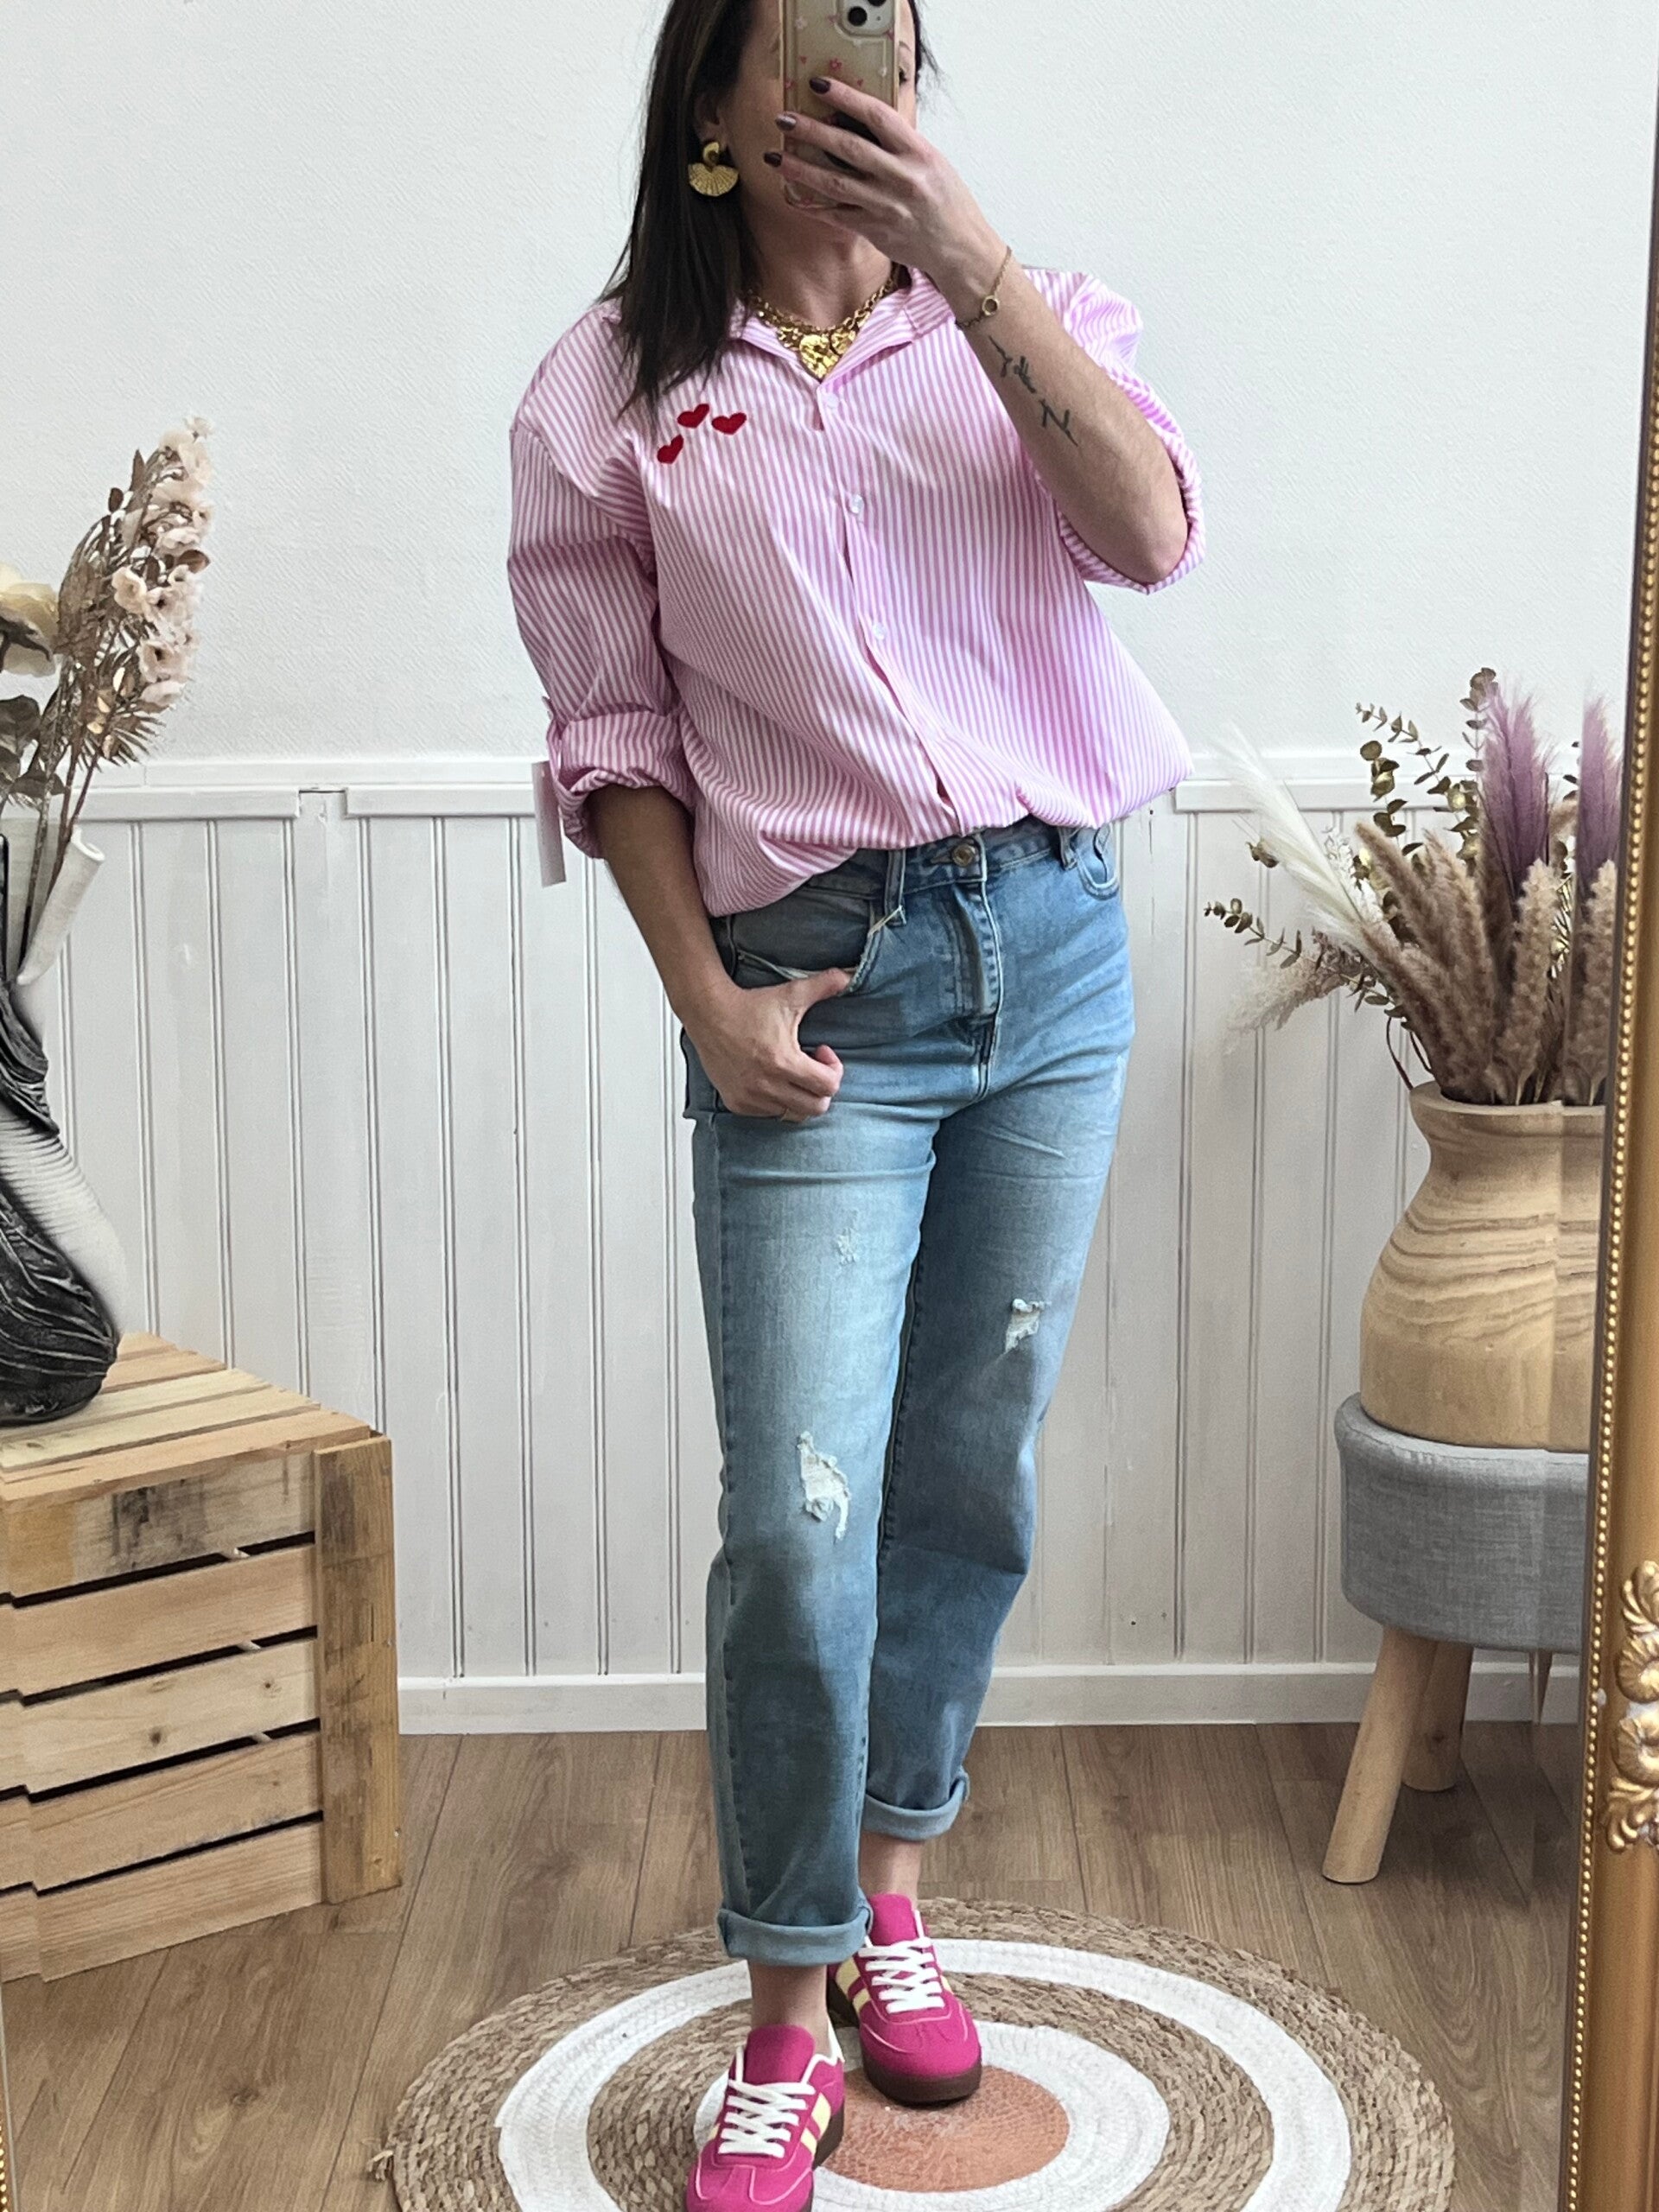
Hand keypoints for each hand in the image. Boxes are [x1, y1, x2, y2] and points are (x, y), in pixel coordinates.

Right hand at [690, 967, 851, 1119]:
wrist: (708, 1013)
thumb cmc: (749, 1006)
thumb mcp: (790, 994)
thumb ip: (824, 985)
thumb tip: (849, 974)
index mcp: (783, 1062)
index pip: (828, 1086)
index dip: (833, 1070)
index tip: (821, 1052)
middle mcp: (766, 1085)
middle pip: (816, 1107)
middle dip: (821, 1088)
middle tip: (812, 1068)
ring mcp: (750, 1097)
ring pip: (793, 1114)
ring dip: (800, 1096)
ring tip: (792, 1074)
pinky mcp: (737, 1103)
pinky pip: (769, 1114)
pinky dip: (777, 1101)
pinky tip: (772, 1079)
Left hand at [770, 75, 1005, 316]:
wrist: (959, 248)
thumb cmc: (946, 201)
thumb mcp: (932, 161)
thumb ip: (899, 143)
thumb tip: (859, 121)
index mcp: (918, 153)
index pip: (877, 116)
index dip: (846, 98)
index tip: (819, 85)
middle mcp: (901, 178)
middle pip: (847, 148)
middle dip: (811, 131)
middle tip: (783, 119)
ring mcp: (885, 207)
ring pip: (834, 183)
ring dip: (801, 169)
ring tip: (776, 158)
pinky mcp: (875, 231)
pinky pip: (836, 216)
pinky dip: (813, 206)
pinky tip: (794, 196)